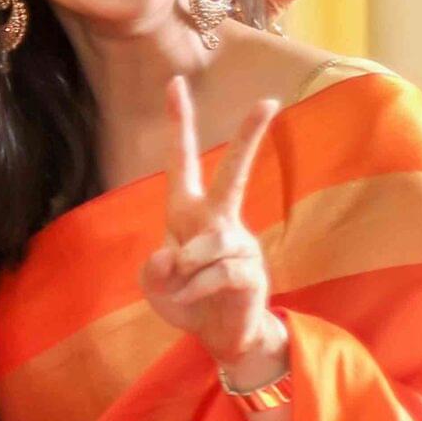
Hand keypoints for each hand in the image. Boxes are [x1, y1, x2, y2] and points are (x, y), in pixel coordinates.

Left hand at [140, 79, 284, 383]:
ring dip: (187, 273)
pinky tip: (198, 300)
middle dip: (250, 139)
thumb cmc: (187, 300)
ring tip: (185, 290)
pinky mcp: (252, 270)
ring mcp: (239, 243)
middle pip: (234, 173)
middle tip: (268, 101)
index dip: (180, 124)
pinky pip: (218, 274)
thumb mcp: (155, 285)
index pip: (182, 161)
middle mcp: (217, 220)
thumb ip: (153, 269)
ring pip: (210, 244)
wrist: (221, 337)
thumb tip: (173, 253)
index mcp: (187, 212)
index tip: (176, 83)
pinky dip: (197, 290)